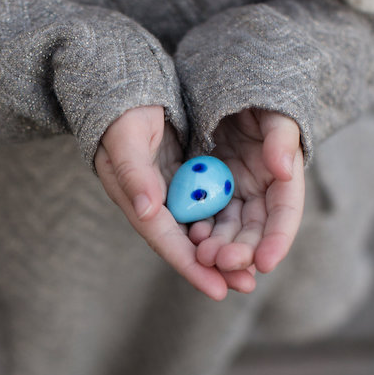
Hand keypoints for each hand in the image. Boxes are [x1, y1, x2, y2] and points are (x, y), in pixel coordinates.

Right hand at [95, 106, 237, 300]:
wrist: (122, 84)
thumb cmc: (121, 109)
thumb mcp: (125, 136)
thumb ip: (135, 174)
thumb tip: (147, 212)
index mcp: (135, 197)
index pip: (165, 239)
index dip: (191, 266)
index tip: (218, 290)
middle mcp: (152, 201)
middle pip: (185, 243)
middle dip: (214, 267)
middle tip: (246, 285)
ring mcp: (167, 192)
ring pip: (199, 230)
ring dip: (223, 250)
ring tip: (252, 271)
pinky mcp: (182, 179)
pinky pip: (206, 208)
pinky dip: (224, 225)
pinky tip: (247, 236)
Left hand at [189, 108, 304, 276]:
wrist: (223, 79)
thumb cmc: (256, 92)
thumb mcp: (273, 109)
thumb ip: (281, 136)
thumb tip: (285, 169)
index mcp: (285, 173)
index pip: (285, 212)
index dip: (278, 239)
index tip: (264, 263)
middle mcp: (261, 189)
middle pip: (255, 230)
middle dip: (241, 251)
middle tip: (223, 263)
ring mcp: (234, 192)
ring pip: (228, 230)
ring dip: (219, 248)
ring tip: (204, 258)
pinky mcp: (210, 191)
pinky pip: (205, 218)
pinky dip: (199, 233)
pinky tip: (189, 242)